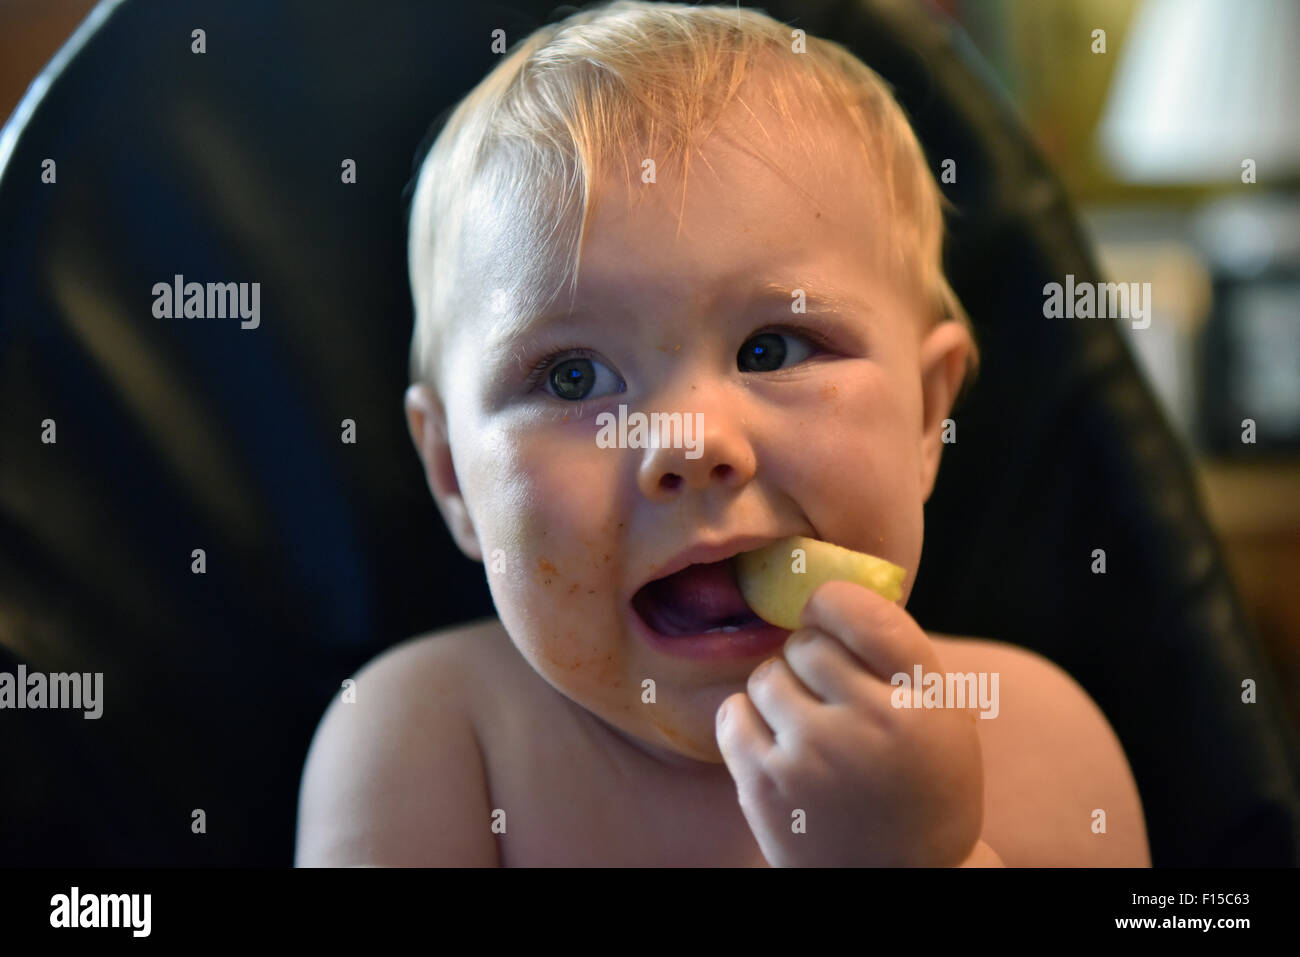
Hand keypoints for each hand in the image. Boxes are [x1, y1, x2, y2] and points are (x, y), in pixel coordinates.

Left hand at [716, 580, 984, 865]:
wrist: (902, 882)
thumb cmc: (920, 785)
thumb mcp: (941, 716)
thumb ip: (895, 654)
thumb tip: (823, 587)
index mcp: (925, 701)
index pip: (863, 613)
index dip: (831, 603)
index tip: (824, 613)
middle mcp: (872, 723)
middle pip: (806, 643)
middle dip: (810, 660)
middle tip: (828, 696)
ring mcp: (814, 756)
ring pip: (766, 676)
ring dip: (779, 693)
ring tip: (806, 729)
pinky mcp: (766, 787)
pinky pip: (732, 714)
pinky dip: (747, 723)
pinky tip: (775, 746)